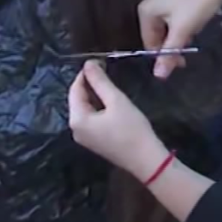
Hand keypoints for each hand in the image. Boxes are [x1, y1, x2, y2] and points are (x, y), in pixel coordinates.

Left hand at [68, 61, 168, 178]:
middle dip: (89, 84)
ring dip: (95, 95)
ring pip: (85, 109)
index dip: (85, 73)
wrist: (146, 160)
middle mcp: (75, 130)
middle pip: (78, 100)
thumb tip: (88, 64)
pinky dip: (98, 107)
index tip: (98, 61)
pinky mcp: (95, 142)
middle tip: (104, 69)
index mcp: (77, 119)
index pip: (74, 89)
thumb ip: (100, 81)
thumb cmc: (131, 129)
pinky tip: (110, 100)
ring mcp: (84, 138)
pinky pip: (91, 119)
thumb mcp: (116, 101)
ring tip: (108, 81)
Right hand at [139, 0, 221, 78]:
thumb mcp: (182, 31)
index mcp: (145, 10)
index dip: (164, 56)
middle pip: (156, 34)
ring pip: (167, 27)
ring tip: (193, 36)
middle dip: (171, 46)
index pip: (149, 42)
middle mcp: (149, 2)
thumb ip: (169, 53)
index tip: (181, 64)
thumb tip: (158, 76)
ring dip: (179, 37)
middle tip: (187, 54)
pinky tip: (195, 24)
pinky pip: (174, 17)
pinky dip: (183, 25)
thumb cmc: (197, 4)